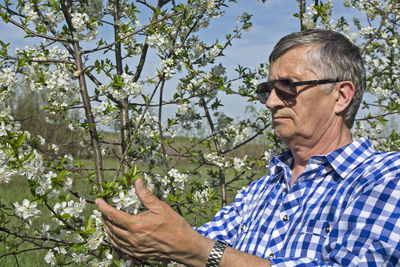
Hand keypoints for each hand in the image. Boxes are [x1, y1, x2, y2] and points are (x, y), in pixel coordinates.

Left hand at [95, 178, 212, 264]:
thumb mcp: (161, 207)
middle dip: (103, 218)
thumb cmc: (175, 226)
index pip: (113, 215)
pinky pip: (120, 247)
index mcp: (136, 225)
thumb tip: (137, 182)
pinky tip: (115, 235)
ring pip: (113, 239)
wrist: (185, 246)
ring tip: (106, 221)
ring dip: (107, 229)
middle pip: (110, 227)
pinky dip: (114, 240)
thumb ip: (146, 195)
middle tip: (101, 210)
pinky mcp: (138, 254)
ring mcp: (134, 248)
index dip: (103, 207)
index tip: (98, 201)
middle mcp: (132, 238)